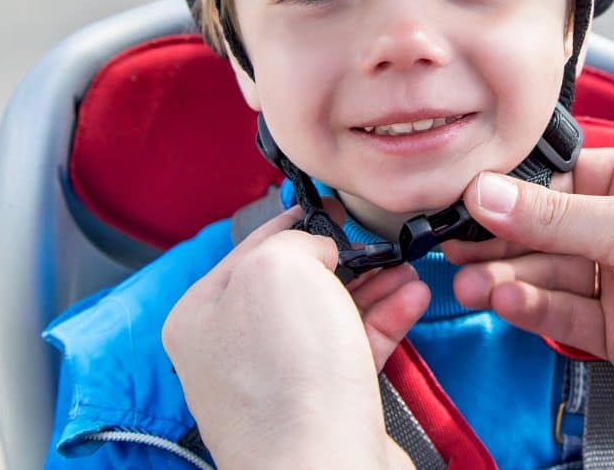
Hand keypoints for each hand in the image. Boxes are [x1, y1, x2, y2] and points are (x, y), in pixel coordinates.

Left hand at [163, 200, 429, 468]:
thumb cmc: (288, 378)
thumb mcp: (280, 269)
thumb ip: (295, 241)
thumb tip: (318, 250)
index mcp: (202, 314)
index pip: (252, 246)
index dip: (299, 221)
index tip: (335, 208)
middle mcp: (233, 350)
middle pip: (297, 283)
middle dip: (345, 258)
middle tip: (378, 241)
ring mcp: (278, 381)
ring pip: (332, 314)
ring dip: (373, 286)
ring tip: (405, 268)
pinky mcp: (322, 406)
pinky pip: (355, 348)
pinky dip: (384, 319)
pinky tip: (411, 298)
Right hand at [443, 147, 613, 444]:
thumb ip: (558, 216)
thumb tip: (491, 193)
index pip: (560, 177)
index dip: (512, 189)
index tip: (466, 198)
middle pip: (546, 228)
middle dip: (500, 238)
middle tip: (455, 247)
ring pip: (548, 274)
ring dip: (507, 277)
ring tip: (471, 283)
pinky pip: (562, 315)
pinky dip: (532, 309)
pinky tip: (508, 302)